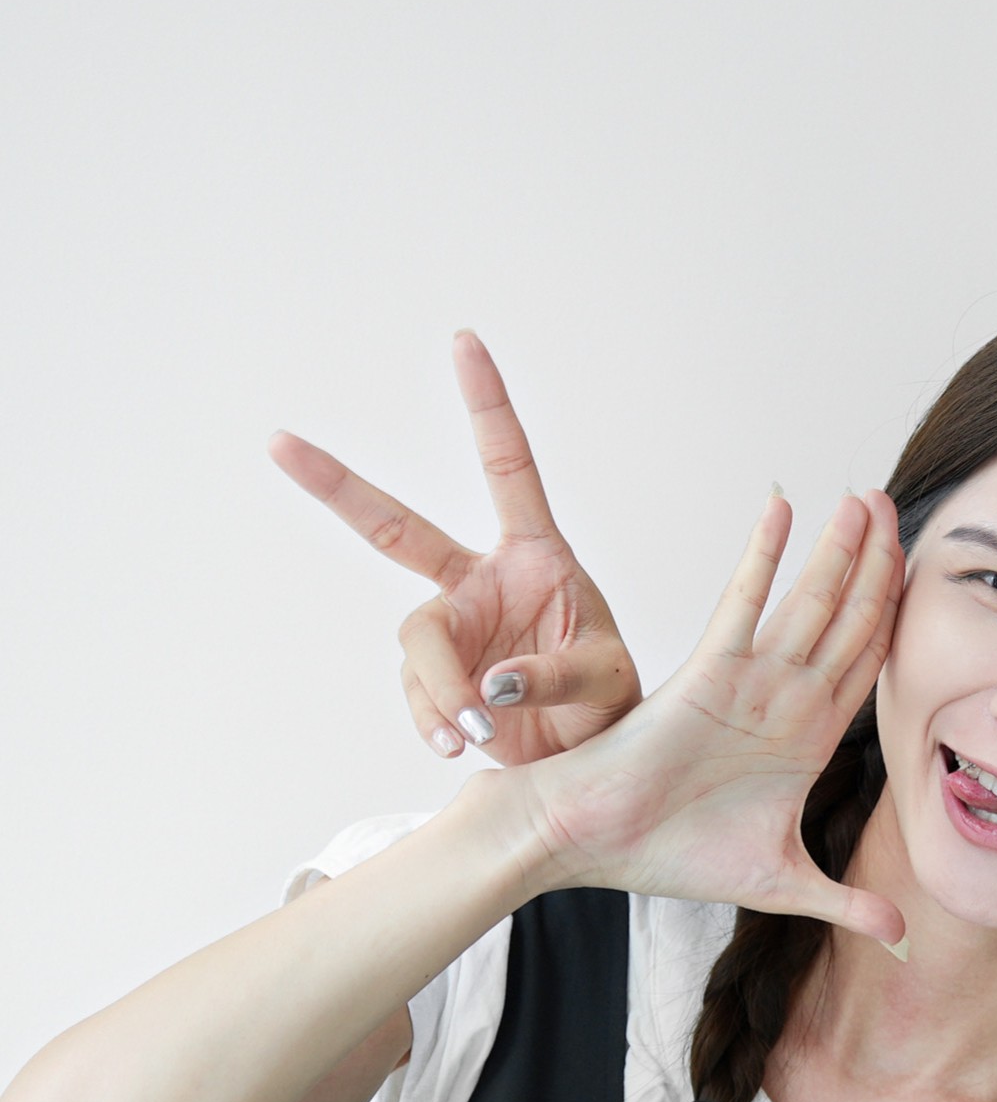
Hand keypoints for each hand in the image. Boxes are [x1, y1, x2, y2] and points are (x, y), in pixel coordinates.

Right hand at [271, 332, 639, 764]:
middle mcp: (482, 582)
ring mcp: (455, 630)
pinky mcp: (438, 680)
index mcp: (537, 556)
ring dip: (440, 688)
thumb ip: (556, 677)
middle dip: (338, 488)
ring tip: (476, 728)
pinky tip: (462, 744)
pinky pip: (420, 696)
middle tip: (278, 443)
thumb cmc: (612, 705)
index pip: (509, 470)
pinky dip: (437, 722)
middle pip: (397, 530)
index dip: (487, 407)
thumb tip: (491, 684)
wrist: (593, 759)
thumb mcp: (607, 683)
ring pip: (417, 644)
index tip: (465, 342)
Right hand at [521, 487, 907, 945]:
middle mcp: (784, 701)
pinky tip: (783, 509)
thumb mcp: (782, 884)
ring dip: (841, 551)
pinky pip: (743, 604)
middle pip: (850, 620)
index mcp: (807, 740)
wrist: (595, 845)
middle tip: (901, 507)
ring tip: (868, 498)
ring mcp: (749, 683)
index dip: (899, 621)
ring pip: (811, 605)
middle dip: (879, 565)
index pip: (868, 667)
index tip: (929, 575)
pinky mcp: (706, 674)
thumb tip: (904, 939)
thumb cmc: (671, 856)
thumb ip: (847, 903)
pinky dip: (763, 557)